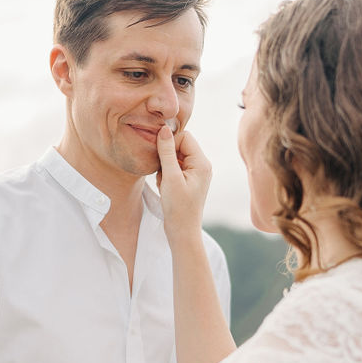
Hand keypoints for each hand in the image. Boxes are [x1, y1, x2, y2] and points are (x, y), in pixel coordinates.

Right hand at [156, 125, 211, 244]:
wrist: (182, 232)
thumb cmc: (178, 208)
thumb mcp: (170, 178)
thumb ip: (166, 152)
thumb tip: (163, 129)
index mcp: (202, 163)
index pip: (185, 137)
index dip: (169, 143)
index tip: (159, 157)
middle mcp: (202, 166)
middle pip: (179, 146)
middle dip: (166, 157)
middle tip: (163, 175)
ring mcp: (195, 174)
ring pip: (174, 158)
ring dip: (164, 168)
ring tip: (164, 184)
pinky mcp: (188, 181)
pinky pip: (173, 168)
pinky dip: (165, 176)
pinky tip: (165, 189)